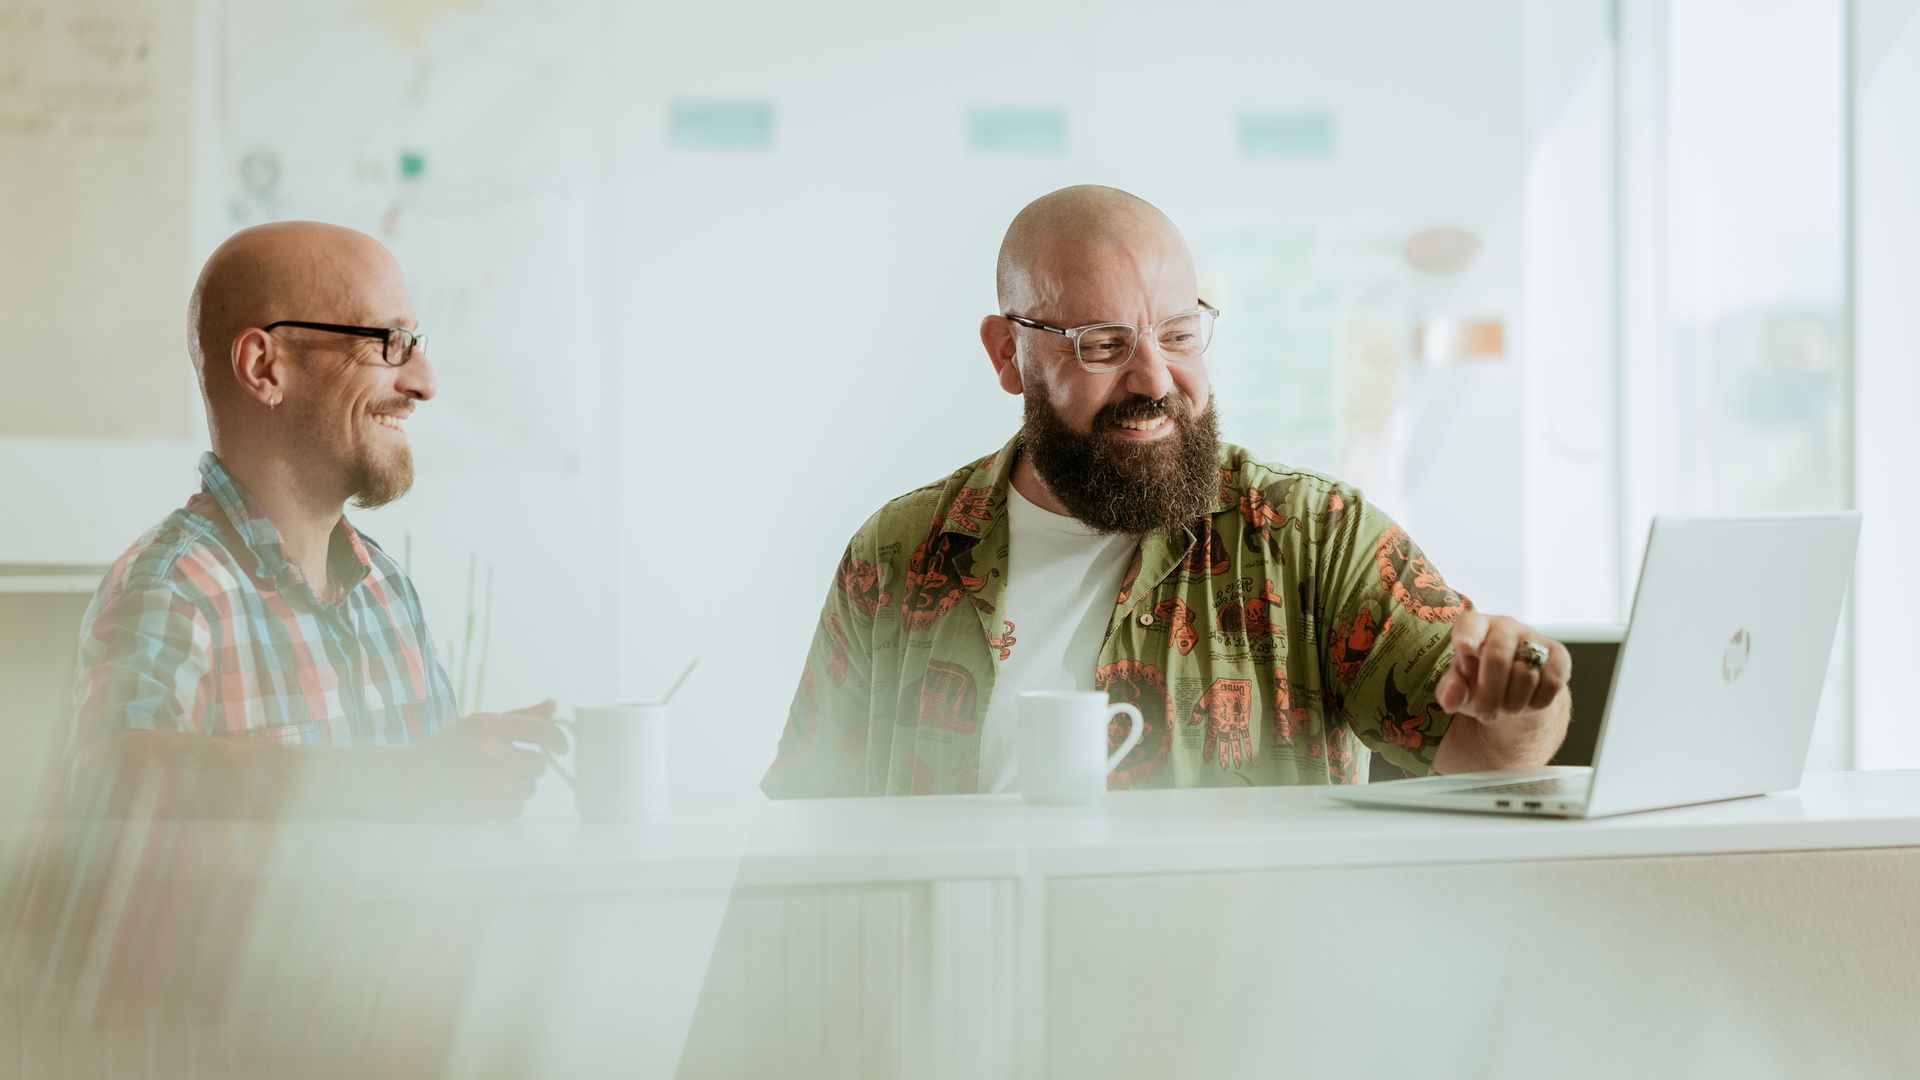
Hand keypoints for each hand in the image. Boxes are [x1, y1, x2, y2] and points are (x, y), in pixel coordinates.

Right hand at [404, 699, 566, 819]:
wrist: (406, 778)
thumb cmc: (449, 748)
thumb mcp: (480, 724)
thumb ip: (520, 717)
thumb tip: (554, 706)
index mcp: (488, 725)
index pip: (540, 730)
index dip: (558, 739)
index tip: (561, 748)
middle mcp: (487, 751)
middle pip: (537, 766)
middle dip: (529, 768)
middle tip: (509, 767)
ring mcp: (482, 781)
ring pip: (528, 789)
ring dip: (518, 788)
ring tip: (495, 782)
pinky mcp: (477, 807)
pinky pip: (516, 809)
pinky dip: (508, 806)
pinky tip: (490, 797)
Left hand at [1435, 613, 1568, 729]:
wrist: (1514, 690)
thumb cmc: (1478, 682)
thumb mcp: (1459, 688)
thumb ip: (1451, 691)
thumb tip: (1450, 700)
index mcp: (1475, 627)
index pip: (1470, 624)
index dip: (1467, 635)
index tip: (1464, 647)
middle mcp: (1505, 626)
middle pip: (1497, 657)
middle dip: (1489, 694)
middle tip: (1485, 715)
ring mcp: (1534, 637)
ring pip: (1526, 675)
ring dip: (1513, 703)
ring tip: (1505, 707)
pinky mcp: (1559, 655)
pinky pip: (1551, 684)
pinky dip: (1536, 703)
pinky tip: (1527, 701)